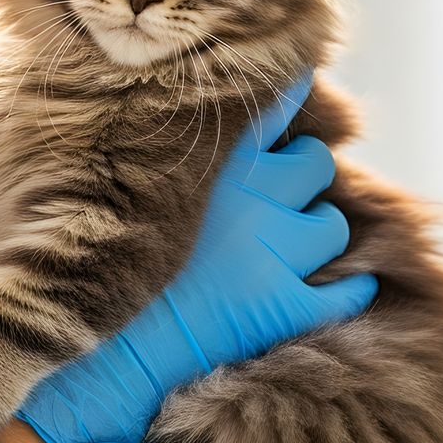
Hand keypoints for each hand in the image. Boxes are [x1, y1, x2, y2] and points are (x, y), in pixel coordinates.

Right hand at [11, 72, 377, 442]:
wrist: (103, 353)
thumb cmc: (95, 267)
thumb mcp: (117, 187)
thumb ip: (161, 148)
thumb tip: (187, 121)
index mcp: (214, 159)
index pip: (276, 103)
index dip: (289, 96)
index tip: (291, 90)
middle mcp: (255, 195)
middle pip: (317, 161)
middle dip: (303, 177)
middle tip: (276, 199)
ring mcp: (276, 252)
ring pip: (333, 224)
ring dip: (316, 234)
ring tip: (286, 251)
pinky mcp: (288, 306)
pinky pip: (348, 291)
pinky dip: (346, 291)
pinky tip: (327, 293)